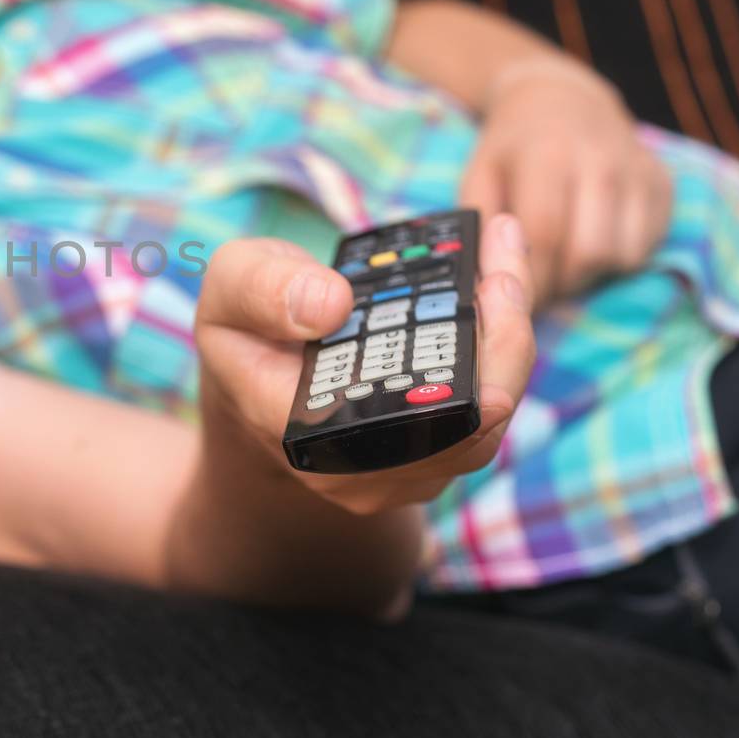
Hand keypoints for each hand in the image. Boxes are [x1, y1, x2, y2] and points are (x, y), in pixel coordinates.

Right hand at [194, 213, 536, 515]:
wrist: (254, 382)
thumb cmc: (245, 332)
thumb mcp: (228, 289)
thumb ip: (262, 289)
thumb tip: (329, 303)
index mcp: (300, 430)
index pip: (395, 421)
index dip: (456, 379)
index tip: (483, 300)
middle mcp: (356, 469)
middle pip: (463, 429)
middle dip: (501, 343)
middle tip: (504, 270)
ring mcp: (398, 473)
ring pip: (486, 423)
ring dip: (510, 342)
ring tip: (506, 264)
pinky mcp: (430, 459)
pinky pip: (485, 414)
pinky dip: (500, 351)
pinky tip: (498, 286)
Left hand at [460, 61, 671, 305]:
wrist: (562, 99)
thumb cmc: (512, 147)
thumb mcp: (480, 174)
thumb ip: (479, 223)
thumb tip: (483, 276)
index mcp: (548, 154)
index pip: (546, 233)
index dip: (532, 276)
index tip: (516, 298)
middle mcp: (601, 160)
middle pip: (589, 252)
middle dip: (561, 282)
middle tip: (539, 284)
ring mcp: (637, 170)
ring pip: (622, 255)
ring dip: (589, 274)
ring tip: (562, 261)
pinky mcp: (662, 183)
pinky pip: (646, 246)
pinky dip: (617, 258)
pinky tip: (590, 241)